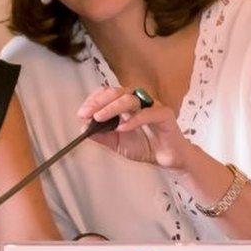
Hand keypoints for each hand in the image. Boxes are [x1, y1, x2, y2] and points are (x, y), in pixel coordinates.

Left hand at [76, 86, 194, 169]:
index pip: (107, 94)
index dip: (94, 100)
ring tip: (100, 118)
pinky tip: (122, 127)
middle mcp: (138, 100)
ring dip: (112, 108)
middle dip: (98, 102)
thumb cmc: (146, 146)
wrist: (168, 159)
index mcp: (126, 104)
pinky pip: (148, 113)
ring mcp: (152, 105)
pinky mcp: (164, 114)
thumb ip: (102, 136)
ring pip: (130, 99)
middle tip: (87, 113)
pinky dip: (134, 119)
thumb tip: (83, 129)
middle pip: (116, 92)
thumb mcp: (117, 143)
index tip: (82, 113)